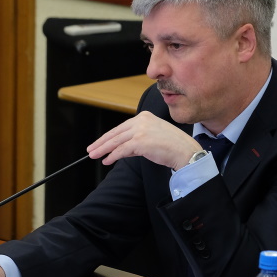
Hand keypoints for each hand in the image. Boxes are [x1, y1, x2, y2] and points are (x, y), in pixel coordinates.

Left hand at [87, 111, 201, 169]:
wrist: (185, 151)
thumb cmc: (173, 145)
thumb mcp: (154, 134)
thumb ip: (139, 137)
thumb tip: (124, 147)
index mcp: (145, 116)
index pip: (122, 127)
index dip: (109, 136)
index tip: (101, 142)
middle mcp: (141, 121)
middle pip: (116, 132)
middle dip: (102, 142)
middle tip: (91, 149)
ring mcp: (140, 130)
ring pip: (116, 141)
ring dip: (103, 150)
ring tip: (95, 155)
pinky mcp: (140, 142)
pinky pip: (122, 150)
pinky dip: (113, 156)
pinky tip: (107, 160)